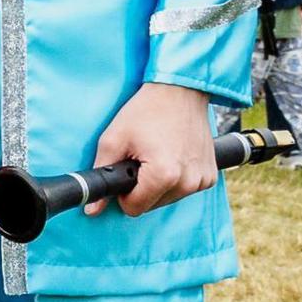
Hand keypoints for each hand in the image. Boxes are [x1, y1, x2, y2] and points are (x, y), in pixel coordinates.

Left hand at [85, 80, 220, 216]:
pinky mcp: (210, 176)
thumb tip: (91, 210)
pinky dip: (175, 179)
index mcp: (164, 175)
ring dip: (158, 183)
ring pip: (167, 199)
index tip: (125, 170)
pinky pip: (184, 189)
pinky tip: (171, 156)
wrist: (180, 91)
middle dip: (140, 187)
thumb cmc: (146, 112)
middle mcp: (188, 182)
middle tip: (140, 157)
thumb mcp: (113, 140)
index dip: (122, 193)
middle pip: (151, 205)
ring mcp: (202, 180)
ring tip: (156, 154)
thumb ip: (100, 176)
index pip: (134, 208)